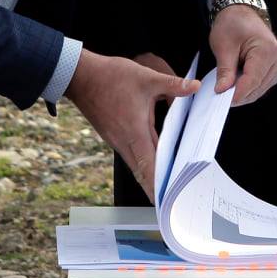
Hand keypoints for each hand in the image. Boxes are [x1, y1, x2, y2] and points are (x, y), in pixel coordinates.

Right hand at [65, 50, 198, 197]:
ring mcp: (116, 139)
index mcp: (134, 131)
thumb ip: (172, 85)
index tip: (166, 200)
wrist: (80, 76)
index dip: (158, 185)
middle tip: (173, 198)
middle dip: (156, 187)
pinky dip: (142, 161)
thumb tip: (195, 87)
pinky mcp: (113, 135)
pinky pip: (130, 153)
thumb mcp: (146, 78)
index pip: (148, 166)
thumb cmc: (110, 77)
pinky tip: (154, 158)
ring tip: (167, 183)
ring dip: (149, 175)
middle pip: (142, 171)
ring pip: (136, 164)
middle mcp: (124, 141)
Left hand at [208, 0, 276, 105]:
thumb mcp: (223, 46)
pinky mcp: (275, 68)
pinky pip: (262, 85)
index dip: (237, 94)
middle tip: (219, 97)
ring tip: (226, 88)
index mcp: (266, 50)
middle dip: (238, 95)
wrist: (241, 12)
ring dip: (243, 92)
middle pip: (257, 88)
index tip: (221, 101)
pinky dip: (248, 87)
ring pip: (260, 89)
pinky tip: (236, 84)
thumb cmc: (233, 24)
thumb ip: (225, 70)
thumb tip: (222, 91)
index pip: (252, 80)